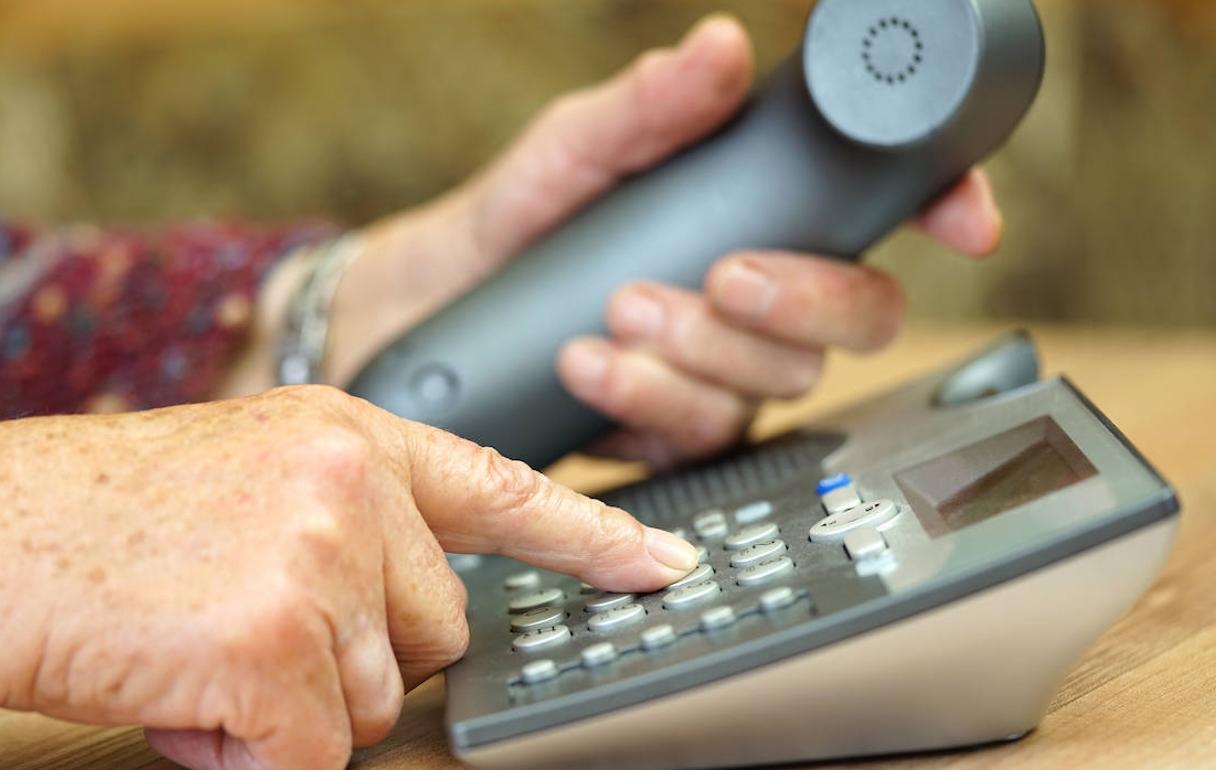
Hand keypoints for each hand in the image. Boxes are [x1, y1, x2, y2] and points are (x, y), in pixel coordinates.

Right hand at [0, 387, 697, 769]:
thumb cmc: (107, 517)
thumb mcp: (253, 479)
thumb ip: (354, 526)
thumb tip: (418, 615)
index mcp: (351, 437)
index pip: (504, 490)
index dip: (593, 536)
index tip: (663, 566)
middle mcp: (349, 483)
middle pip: (439, 629)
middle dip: (361, 658)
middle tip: (256, 631)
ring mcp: (317, 556)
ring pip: (377, 696)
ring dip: (294, 705)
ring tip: (203, 650)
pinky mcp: (274, 639)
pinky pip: (314, 749)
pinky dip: (252, 751)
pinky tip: (188, 693)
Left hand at [236, 15, 1001, 467]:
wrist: (432, 310)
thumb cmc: (515, 222)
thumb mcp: (574, 152)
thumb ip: (647, 108)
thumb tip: (718, 53)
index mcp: (757, 217)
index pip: (879, 216)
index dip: (943, 211)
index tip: (961, 225)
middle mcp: (758, 302)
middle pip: (859, 320)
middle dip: (800, 304)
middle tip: (721, 276)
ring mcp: (722, 373)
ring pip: (780, 385)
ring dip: (704, 351)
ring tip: (618, 308)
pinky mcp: (675, 434)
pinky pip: (704, 438)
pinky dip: (649, 398)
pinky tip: (588, 363)